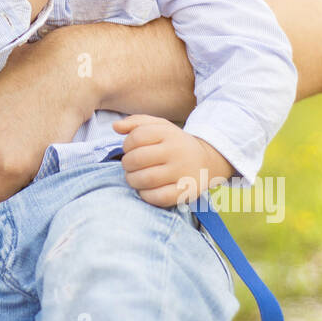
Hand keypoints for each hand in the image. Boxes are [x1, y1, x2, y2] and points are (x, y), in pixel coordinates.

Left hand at [114, 114, 235, 206]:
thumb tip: (115, 126)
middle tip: (130, 166)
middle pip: (138, 159)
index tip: (130, 150)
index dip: (126, 145)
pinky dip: (146, 195)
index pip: (136, 137)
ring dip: (132, 180)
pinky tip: (146, 189)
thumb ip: (135, 123)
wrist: (206, 161)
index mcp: (169, 133)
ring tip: (135, 177)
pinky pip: (158, 197)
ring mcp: (183, 172)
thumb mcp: (159, 126)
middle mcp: (177, 152)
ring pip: (145, 179)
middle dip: (127, 164)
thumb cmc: (173, 143)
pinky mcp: (187, 192)